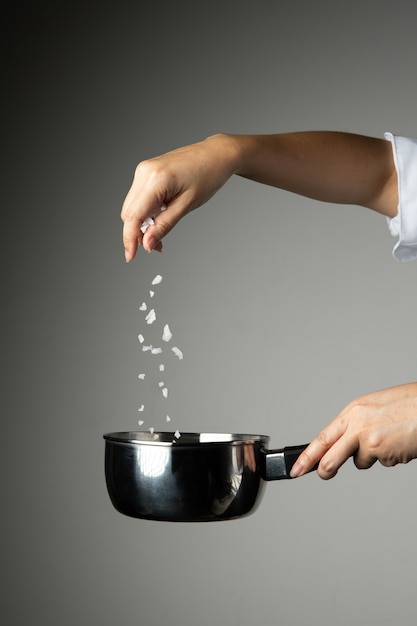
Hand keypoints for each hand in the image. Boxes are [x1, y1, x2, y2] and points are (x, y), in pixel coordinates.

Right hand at [121, 134, 238, 260]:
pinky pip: (139, 198)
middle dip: (138, 233)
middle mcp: (144, 172)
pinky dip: (146, 212)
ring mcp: (143, 170)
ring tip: (161, 232)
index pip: (133, 216)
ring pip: (132, 206)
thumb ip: (164, 225)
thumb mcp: (187, 205)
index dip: (129, 239)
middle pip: (129, 213)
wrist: (216, 154)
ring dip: (142, 223)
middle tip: (157, 247)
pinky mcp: (146, 171)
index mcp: (154, 179)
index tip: (130, 257)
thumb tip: (147, 243)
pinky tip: (160, 217)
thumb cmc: (207, 176)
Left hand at [290, 383, 416, 478]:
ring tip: (390, 438)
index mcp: (353, 411)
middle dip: (325, 470)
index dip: (308, 455)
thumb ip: (357, 423)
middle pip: (330, 457)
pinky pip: (384, 463)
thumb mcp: (375, 407)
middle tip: (324, 475)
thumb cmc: (409, 404)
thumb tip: (345, 442)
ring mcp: (369, 440)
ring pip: (361, 461)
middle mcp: (356, 425)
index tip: (297, 467)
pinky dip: (392, 456)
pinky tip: (401, 442)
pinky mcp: (383, 452)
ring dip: (373, 456)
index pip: (323, 437)